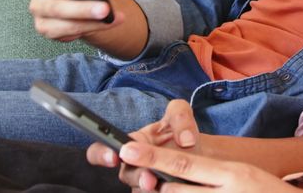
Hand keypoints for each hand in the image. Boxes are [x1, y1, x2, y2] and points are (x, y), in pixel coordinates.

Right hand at [87, 100, 203, 190]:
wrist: (201, 153)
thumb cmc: (182, 133)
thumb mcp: (180, 117)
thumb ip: (180, 117)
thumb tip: (186, 139)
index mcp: (132, 144)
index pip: (101, 151)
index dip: (101, 154)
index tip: (112, 157)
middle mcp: (134, 166)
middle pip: (126, 175)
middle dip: (137, 177)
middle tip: (149, 179)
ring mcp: (145, 182)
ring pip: (140, 191)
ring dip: (151, 189)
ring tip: (166, 185)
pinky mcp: (159, 192)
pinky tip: (177, 189)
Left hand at [116, 141, 301, 192]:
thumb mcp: (241, 175)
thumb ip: (210, 174)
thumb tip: (176, 172)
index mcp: (231, 173)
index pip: (184, 163)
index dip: (153, 156)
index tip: (127, 149)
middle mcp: (227, 191)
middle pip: (177, 191)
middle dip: (159, 188)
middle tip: (149, 182)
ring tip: (175, 190)